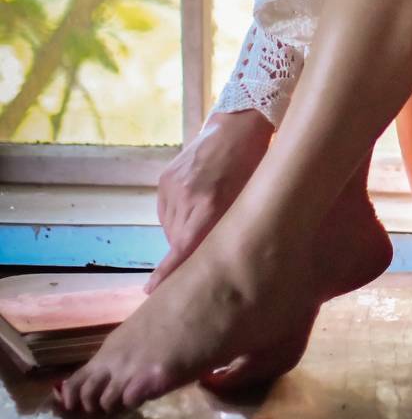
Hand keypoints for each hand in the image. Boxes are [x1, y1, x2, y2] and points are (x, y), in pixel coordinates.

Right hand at [147, 110, 272, 291]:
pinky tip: (195, 205)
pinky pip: (166, 211)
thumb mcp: (247, 202)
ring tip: (205, 217)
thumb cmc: (253, 168)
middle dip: (187, 249)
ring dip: (183, 232)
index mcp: (208, 204)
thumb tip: (212, 259)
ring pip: (170, 227)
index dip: (167, 271)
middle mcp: (185, 196)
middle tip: (206, 247)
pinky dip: (178, 216)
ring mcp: (171, 185)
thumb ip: (226, 230)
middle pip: (176, 240)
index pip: (182, 247)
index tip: (151, 290)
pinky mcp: (164, 178)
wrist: (238, 128)